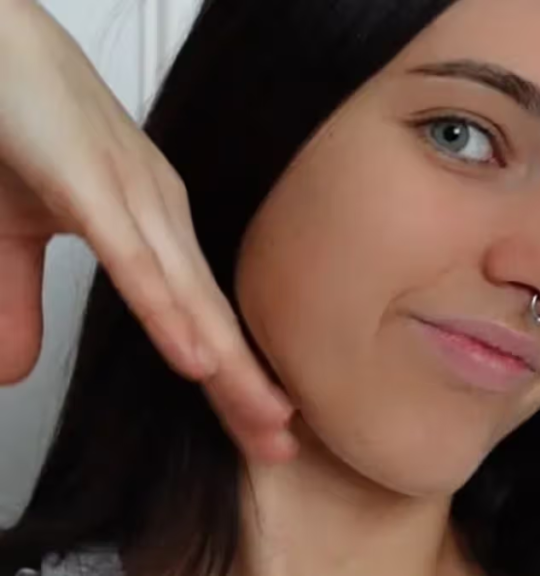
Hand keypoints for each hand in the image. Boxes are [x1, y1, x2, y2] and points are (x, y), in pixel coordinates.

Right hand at [0, 0, 294, 460]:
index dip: (228, 374)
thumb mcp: (13, 233)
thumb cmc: (17, 126)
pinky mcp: (90, 180)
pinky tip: (196, 356)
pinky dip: (166, 309)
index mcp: (151, 224)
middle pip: (210, 313)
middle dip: (246, 382)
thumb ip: (21, 300)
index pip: (198, 314)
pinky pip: (134, 257)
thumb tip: (16, 374)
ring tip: (264, 416)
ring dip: (226, 360)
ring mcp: (130, 195)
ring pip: (187, 294)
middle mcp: (158, 213)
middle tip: (283, 442)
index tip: (260, 428)